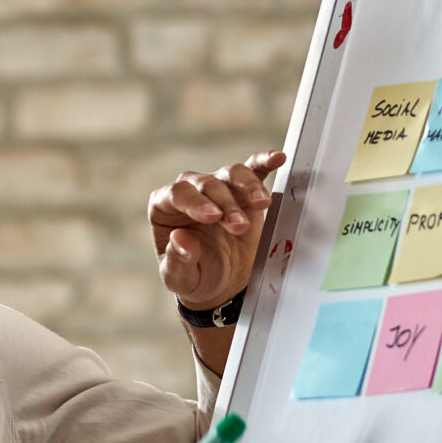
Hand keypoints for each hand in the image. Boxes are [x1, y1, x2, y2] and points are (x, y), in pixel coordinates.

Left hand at [150, 150, 285, 309]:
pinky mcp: (242, 193)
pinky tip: (277, 158)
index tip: (213, 216)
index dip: (195, 202)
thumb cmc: (195, 276)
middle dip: (225, 203)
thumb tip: (180, 237)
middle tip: (239, 226)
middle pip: (206, 184)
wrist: (221, 284)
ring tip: (262, 203)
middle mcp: (190, 193)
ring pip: (230, 174)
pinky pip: (252, 170)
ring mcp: (217, 189)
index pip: (177, 194)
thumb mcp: (181, 278)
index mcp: (164, 208)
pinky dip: (264, 163)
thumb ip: (178, 261)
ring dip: (247, 186)